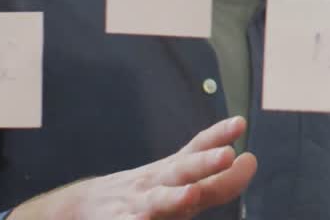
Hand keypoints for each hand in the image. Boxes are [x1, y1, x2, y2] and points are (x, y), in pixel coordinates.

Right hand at [13, 116, 257, 219]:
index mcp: (172, 172)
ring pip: (157, 203)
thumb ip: (214, 176)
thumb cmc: (143, 193)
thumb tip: (250, 161)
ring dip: (173, 199)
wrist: (78, 207)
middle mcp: (155, 184)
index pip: (197, 149)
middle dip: (205, 164)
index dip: (218, 136)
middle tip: (227, 155)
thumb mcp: (175, 179)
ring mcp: (135, 205)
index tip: (239, 122)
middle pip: (182, 171)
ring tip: (190, 196)